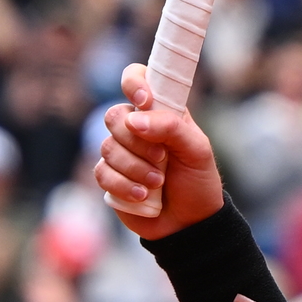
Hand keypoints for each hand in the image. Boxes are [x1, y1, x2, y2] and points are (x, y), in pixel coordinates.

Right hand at [98, 64, 225, 235]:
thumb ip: (171, 127)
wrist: (191, 223)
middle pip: (114, 116)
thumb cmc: (198, 181)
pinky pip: (102, 173)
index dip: (134, 83)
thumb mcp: (197, 150)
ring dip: (135, 168)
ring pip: (107, 147)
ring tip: (157, 183)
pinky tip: (144, 196)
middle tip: (162, 158)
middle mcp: (136, 128)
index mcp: (160, 112)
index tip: (144, 101)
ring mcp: (120, 153)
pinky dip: (124, 185)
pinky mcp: (109, 178)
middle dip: (137, 141)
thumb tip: (134, 120)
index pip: (136, 78)